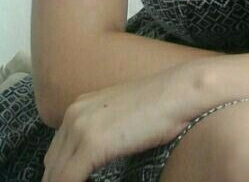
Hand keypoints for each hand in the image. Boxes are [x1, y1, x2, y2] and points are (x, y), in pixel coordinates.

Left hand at [42, 62, 207, 181]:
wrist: (179, 92)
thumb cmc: (160, 105)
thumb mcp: (121, 115)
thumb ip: (102, 131)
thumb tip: (96, 156)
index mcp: (79, 107)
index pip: (57, 153)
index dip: (61, 174)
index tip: (75, 180)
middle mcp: (74, 114)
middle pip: (52, 164)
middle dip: (60, 180)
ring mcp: (81, 127)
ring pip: (56, 174)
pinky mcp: (92, 144)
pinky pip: (68, 179)